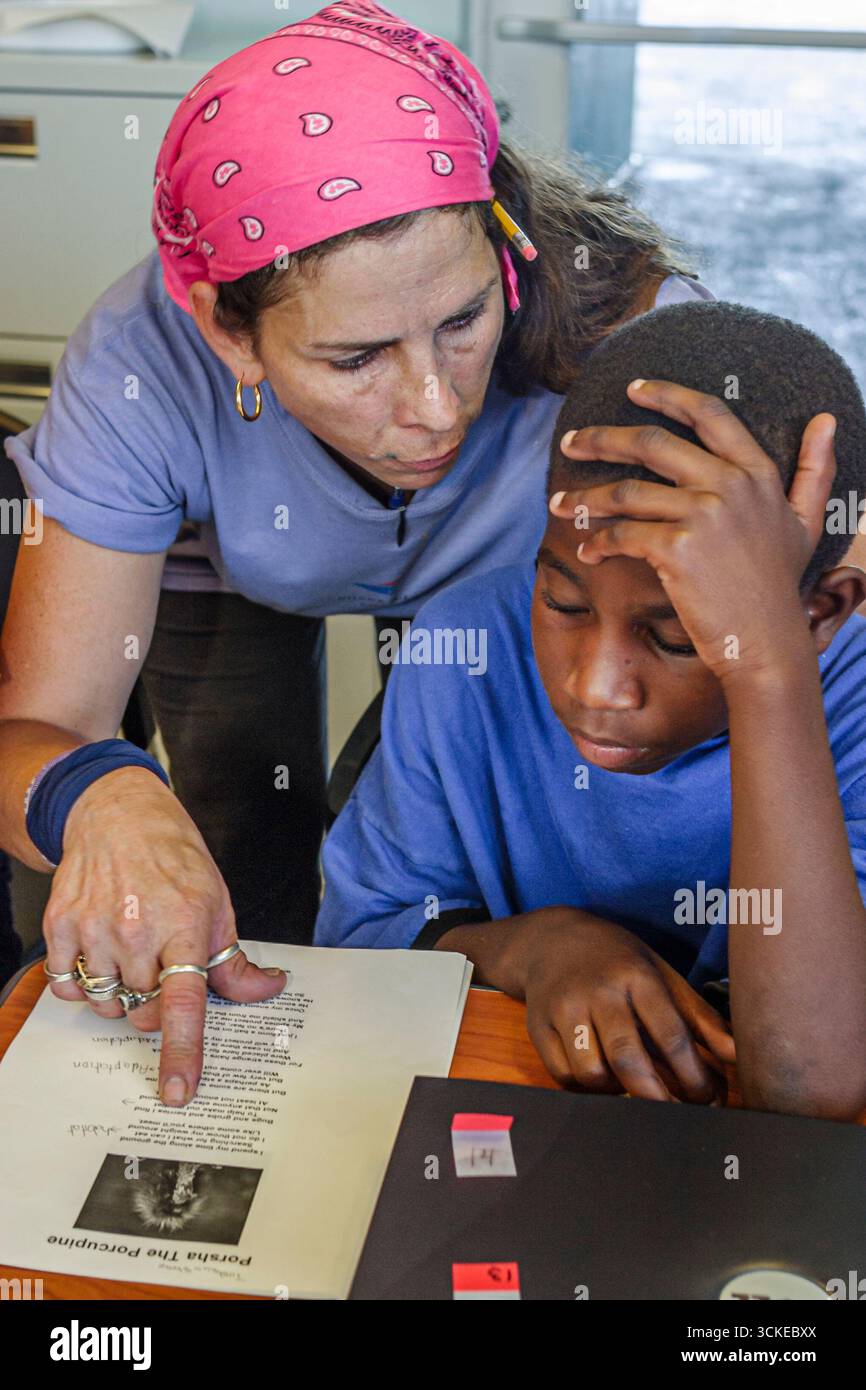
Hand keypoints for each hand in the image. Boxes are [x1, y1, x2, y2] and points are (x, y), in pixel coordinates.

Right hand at [41, 766, 286, 1105]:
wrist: (119, 814)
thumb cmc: (174, 858)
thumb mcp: (218, 903)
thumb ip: (235, 960)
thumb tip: (265, 992)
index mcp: (184, 923)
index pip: (185, 1001)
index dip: (182, 1051)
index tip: (178, 1089)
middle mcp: (136, 928)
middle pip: (143, 1011)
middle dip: (156, 1005)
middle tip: (162, 970)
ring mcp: (94, 927)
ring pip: (105, 1003)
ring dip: (119, 996)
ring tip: (131, 955)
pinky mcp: (60, 924)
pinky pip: (67, 984)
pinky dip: (82, 983)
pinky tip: (99, 954)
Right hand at [510, 907, 734, 1101]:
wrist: (552, 940)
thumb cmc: (619, 962)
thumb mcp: (663, 975)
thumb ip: (700, 1017)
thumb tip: (737, 1056)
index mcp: (636, 975)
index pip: (670, 1033)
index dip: (694, 1075)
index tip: (708, 1098)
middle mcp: (598, 991)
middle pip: (627, 1058)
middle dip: (657, 1097)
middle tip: (675, 1115)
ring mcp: (563, 1009)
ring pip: (590, 1073)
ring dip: (617, 1092)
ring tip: (633, 1087)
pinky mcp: (537, 1027)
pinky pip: (563, 1076)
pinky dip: (586, 1089)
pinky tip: (604, 1080)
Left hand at [549, 381, 836, 683]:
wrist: (766, 644)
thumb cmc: (778, 587)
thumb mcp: (806, 522)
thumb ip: (814, 469)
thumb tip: (827, 420)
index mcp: (757, 473)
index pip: (709, 413)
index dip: (667, 394)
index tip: (632, 388)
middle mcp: (730, 485)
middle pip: (653, 443)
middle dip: (603, 438)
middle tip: (571, 441)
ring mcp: (703, 515)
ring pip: (627, 492)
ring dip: (585, 497)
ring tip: (558, 502)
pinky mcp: (676, 549)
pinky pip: (623, 535)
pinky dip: (598, 543)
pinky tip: (587, 552)